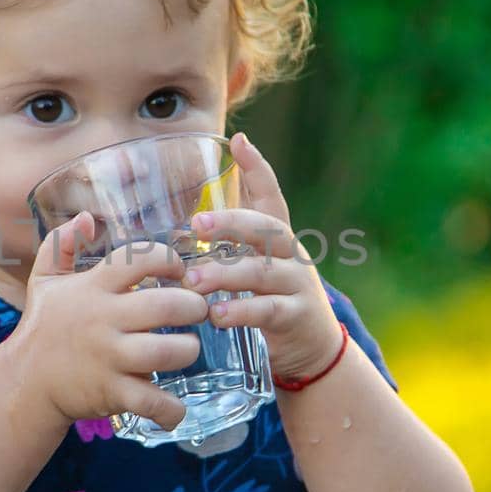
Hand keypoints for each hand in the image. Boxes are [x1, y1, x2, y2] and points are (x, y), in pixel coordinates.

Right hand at [5, 211, 212, 431]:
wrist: (24, 383)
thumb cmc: (43, 327)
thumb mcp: (45, 281)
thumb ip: (60, 245)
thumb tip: (86, 219)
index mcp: (93, 288)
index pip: (139, 259)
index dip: (168, 259)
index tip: (179, 270)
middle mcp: (103, 320)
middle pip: (165, 306)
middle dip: (194, 306)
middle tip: (198, 310)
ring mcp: (108, 358)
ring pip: (166, 352)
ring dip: (188, 350)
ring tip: (188, 348)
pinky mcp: (111, 393)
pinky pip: (151, 402)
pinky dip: (170, 410)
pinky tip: (175, 407)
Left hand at [181, 132, 344, 382]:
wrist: (314, 349)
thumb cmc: (270, 302)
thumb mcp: (253, 270)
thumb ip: (224, 252)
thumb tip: (175, 233)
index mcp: (278, 238)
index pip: (270, 196)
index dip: (257, 168)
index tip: (239, 142)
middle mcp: (291, 254)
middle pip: (265, 228)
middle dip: (231, 222)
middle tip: (197, 224)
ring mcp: (297, 284)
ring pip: (261, 271)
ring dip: (225, 274)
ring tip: (193, 281)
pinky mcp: (297, 316)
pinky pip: (267, 310)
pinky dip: (241, 311)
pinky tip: (217, 315)